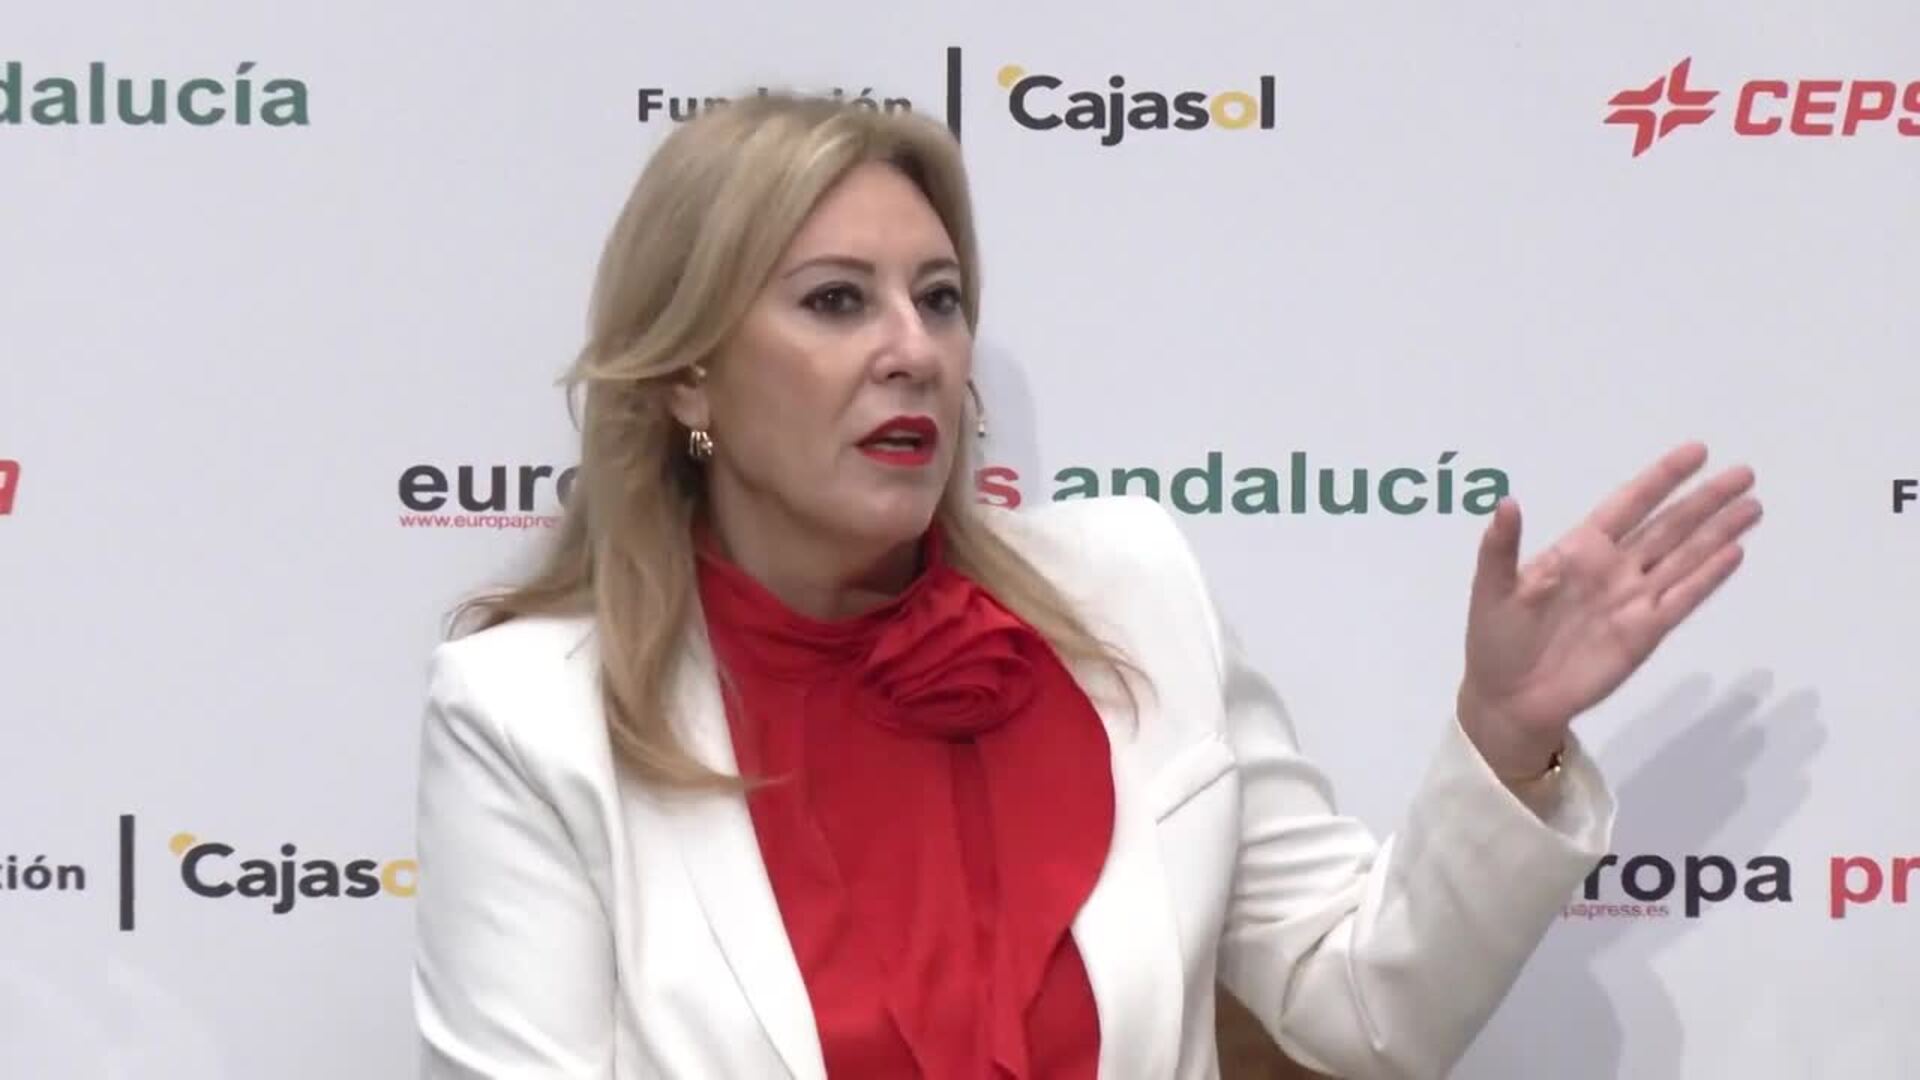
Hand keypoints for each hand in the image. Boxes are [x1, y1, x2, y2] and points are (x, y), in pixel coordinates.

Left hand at [1457, 442, 1761, 780]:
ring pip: (1685, 557)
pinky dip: (1708, 577)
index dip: (1661, 478)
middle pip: (1668, 526)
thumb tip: (1507, 502)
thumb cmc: (1496, 639)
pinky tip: (1734, 553)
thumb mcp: (1492, 589)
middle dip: (1705, 500)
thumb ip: (1500, 548)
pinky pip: (1682, 599)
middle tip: (1744, 473)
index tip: (1697, 452)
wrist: (1510, 699)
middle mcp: (1614, 568)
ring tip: (1753, 507)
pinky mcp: (1645, 634)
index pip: (1628, 504)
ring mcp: (1633, 600)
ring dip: (1718, 533)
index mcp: (1578, 549)